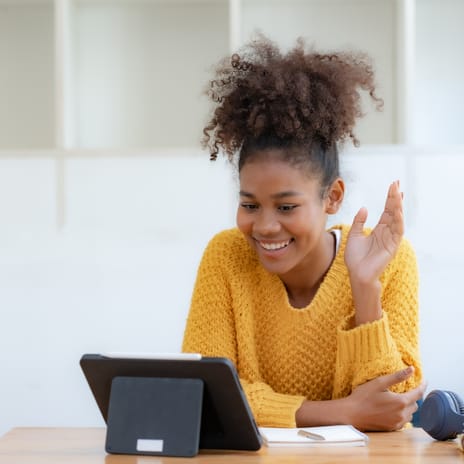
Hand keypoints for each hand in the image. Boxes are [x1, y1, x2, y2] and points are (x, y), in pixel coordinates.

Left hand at [344, 181, 403, 324]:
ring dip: (398, 205)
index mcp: (379, 229)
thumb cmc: (355, 258)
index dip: (390, 198)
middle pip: (393, 211)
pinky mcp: (392, 246)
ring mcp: (391, 238)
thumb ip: (359, 222)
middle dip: (395, 197)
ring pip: (397, 218)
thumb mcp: (354, 235)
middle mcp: (387, 232)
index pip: (387, 210)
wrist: (357, 273)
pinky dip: (398, 220)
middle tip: (397, 183)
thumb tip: (364, 208)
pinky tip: (397, 211)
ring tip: (397, 192)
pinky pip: (397, 231)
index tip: (393, 185)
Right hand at [345, 366, 425, 430]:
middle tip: (404, 389)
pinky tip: (391, 408)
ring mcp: (398, 422)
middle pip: (415, 404)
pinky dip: (401, 413)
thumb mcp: (379, 383)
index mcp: (401, 402)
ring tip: (396, 399)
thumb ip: (397, 376)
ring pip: (410, 413)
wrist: (352, 414)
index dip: (423, 385)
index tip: (425, 380)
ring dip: (407, 406)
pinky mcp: (392, 428)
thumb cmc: (363, 397)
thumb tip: (412, 369)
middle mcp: (402, 414)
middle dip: (412, 396)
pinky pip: (403, 420)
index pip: (418, 393)